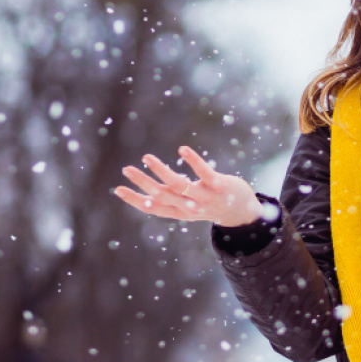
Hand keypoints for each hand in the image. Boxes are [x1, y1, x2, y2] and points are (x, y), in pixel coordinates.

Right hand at [114, 146, 263, 226]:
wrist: (242, 211)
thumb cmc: (210, 203)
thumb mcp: (188, 205)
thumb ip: (171, 198)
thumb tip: (149, 192)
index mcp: (179, 212)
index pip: (154, 208)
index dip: (135, 200)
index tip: (118, 189)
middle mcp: (190, 207)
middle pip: (162, 196)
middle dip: (143, 182)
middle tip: (126, 169)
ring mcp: (205, 197)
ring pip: (180, 185)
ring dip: (161, 171)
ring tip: (146, 157)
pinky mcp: (219, 186)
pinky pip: (205, 173)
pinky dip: (193, 161)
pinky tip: (182, 149)